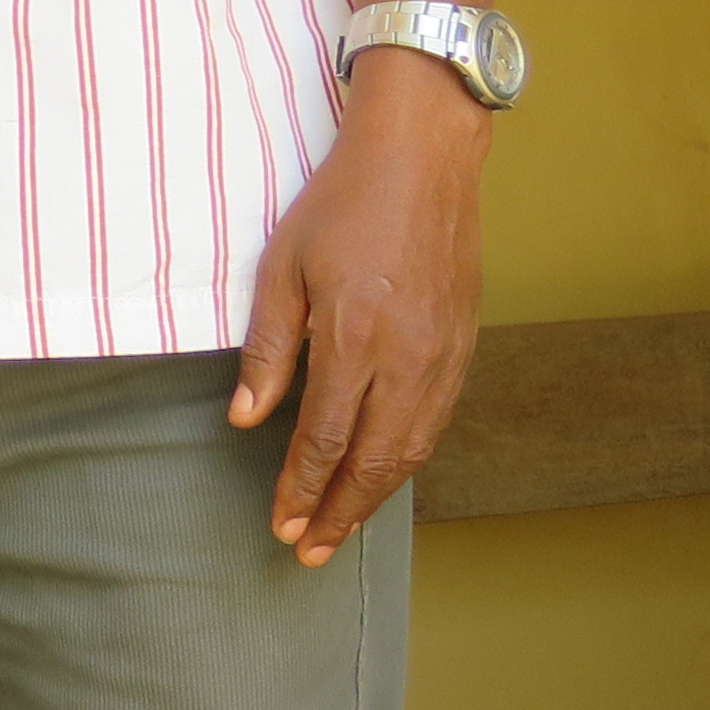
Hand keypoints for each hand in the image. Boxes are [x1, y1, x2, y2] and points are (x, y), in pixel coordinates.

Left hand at [229, 51, 491, 565]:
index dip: (300, 487)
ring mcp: (443, 357)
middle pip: (374, 461)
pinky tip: (384, 474)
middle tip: (307, 549)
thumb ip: (267, 349)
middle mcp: (407, 359)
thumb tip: (247, 419)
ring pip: (412, 450)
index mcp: (355, 338)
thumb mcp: (283, 266)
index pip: (325, 438)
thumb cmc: (341, 203)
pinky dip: (408, 460)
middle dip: (338, 512)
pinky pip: (436, 422)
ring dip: (375, 496)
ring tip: (341, 528)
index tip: (279, 524)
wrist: (423, 160)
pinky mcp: (462, 347)